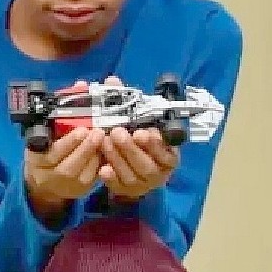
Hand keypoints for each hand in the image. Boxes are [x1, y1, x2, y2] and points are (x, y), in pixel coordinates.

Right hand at [25, 80, 104, 219]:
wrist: (45, 180)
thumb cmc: (46, 147)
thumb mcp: (47, 128)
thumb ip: (63, 108)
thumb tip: (81, 85)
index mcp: (37, 158)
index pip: (51, 152)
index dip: (68, 142)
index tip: (82, 130)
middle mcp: (49, 175)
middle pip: (69, 166)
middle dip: (86, 148)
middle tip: (99, 132)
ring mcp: (66, 186)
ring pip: (83, 174)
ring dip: (97, 156)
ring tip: (106, 140)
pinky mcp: (81, 190)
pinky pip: (93, 178)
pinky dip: (102, 164)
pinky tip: (108, 151)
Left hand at [99, 76, 179, 200]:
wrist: (131, 167)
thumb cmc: (138, 139)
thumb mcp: (138, 121)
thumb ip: (128, 103)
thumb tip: (112, 80)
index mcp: (168, 154)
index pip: (168, 152)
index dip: (156, 144)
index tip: (142, 132)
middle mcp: (159, 171)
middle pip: (147, 165)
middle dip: (131, 149)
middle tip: (117, 132)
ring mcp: (142, 184)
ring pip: (132, 176)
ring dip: (118, 159)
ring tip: (106, 142)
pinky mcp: (126, 191)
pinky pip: (118, 186)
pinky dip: (111, 178)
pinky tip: (103, 168)